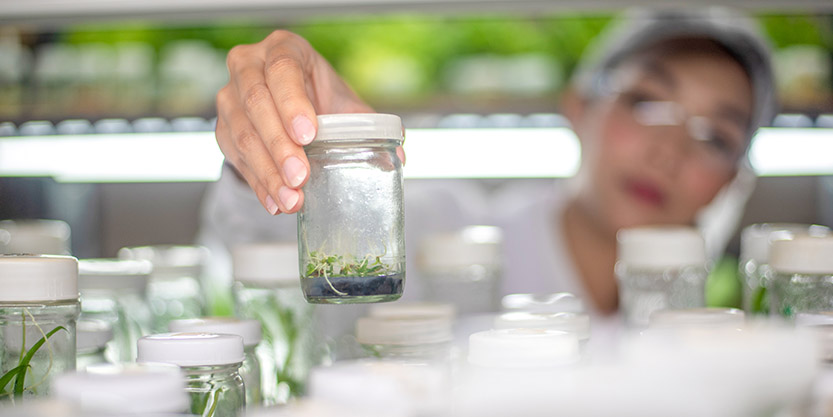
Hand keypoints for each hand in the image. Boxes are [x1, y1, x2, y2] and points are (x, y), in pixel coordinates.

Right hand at [216, 30, 372, 214]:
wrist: (289, 107)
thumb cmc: (319, 99)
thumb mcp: (344, 103)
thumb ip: (369, 124)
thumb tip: (398, 153)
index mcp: (283, 49)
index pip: (282, 70)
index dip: (293, 103)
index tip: (309, 134)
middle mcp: (248, 66)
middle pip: (256, 103)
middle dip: (279, 145)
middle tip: (300, 177)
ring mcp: (229, 98)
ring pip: (242, 133)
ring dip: (267, 171)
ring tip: (292, 198)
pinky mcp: (223, 128)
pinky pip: (235, 157)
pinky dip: (258, 183)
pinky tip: (275, 201)